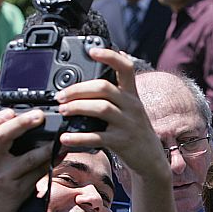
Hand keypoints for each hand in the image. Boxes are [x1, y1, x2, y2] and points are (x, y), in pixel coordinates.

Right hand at [0, 108, 55, 211]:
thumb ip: (3, 143)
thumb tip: (33, 122)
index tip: (10, 111)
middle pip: (2, 137)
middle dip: (21, 123)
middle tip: (39, 115)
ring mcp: (4, 177)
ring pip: (28, 158)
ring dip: (47, 148)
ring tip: (60, 139)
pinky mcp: (18, 189)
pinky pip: (39, 173)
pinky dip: (52, 161)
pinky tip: (60, 153)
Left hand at [55, 48, 169, 180]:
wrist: (151, 160)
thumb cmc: (136, 131)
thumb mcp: (133, 107)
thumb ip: (120, 89)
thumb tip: (109, 61)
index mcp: (132, 94)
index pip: (125, 67)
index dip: (110, 56)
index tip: (92, 51)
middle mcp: (131, 106)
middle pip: (104, 87)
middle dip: (79, 89)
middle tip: (61, 95)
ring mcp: (127, 124)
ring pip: (101, 108)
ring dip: (77, 107)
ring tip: (62, 110)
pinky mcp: (122, 142)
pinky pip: (97, 137)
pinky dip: (78, 137)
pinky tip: (66, 137)